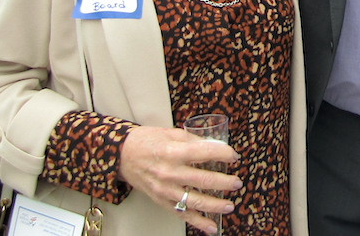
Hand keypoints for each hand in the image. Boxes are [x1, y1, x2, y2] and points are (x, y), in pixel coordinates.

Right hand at [118, 125, 239, 234]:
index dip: (223, 154)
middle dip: (225, 182)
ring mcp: (165, 189)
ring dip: (216, 205)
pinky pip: (182, 214)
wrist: (122, 155)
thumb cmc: (147, 141)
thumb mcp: (171, 132)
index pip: (205, 152)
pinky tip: (211, 226)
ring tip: (230, 205)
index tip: (234, 156)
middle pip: (203, 179)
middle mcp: (169, 172)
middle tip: (237, 182)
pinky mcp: (161, 201)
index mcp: (173, 151)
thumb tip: (216, 147)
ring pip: (195, 200)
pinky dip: (198, 222)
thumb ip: (193, 140)